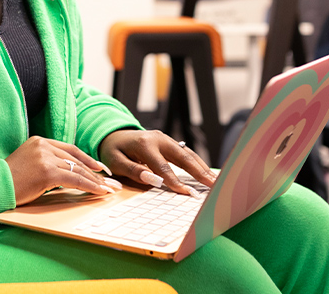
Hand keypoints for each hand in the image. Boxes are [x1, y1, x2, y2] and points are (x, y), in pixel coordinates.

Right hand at [5, 136, 120, 205]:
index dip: (88, 159)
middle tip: (111, 182)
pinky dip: (90, 187)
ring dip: (96, 181)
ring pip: (78, 169)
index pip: (70, 149)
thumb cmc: (10, 182)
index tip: (101, 169)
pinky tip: (99, 192)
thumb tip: (70, 174)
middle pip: (76, 158)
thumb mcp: (30, 164)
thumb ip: (47, 163)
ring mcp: (45, 157)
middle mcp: (43, 145)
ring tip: (109, 190)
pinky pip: (74, 179)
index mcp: (39, 141)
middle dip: (96, 172)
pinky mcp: (47, 171)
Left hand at [98, 129, 216, 196]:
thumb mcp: (116, 162)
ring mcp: (165, 139)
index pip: (163, 167)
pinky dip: (197, 163)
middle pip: (182, 157)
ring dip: (202, 167)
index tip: (187, 194)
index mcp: (144, 144)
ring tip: (215, 181)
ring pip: (187, 154)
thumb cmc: (113, 151)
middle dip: (198, 172)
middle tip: (213, 186)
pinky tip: (207, 173)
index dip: (175, 181)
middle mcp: (158, 139)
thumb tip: (153, 180)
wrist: (114, 135)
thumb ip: (133, 170)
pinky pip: (185, 153)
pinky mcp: (169, 142)